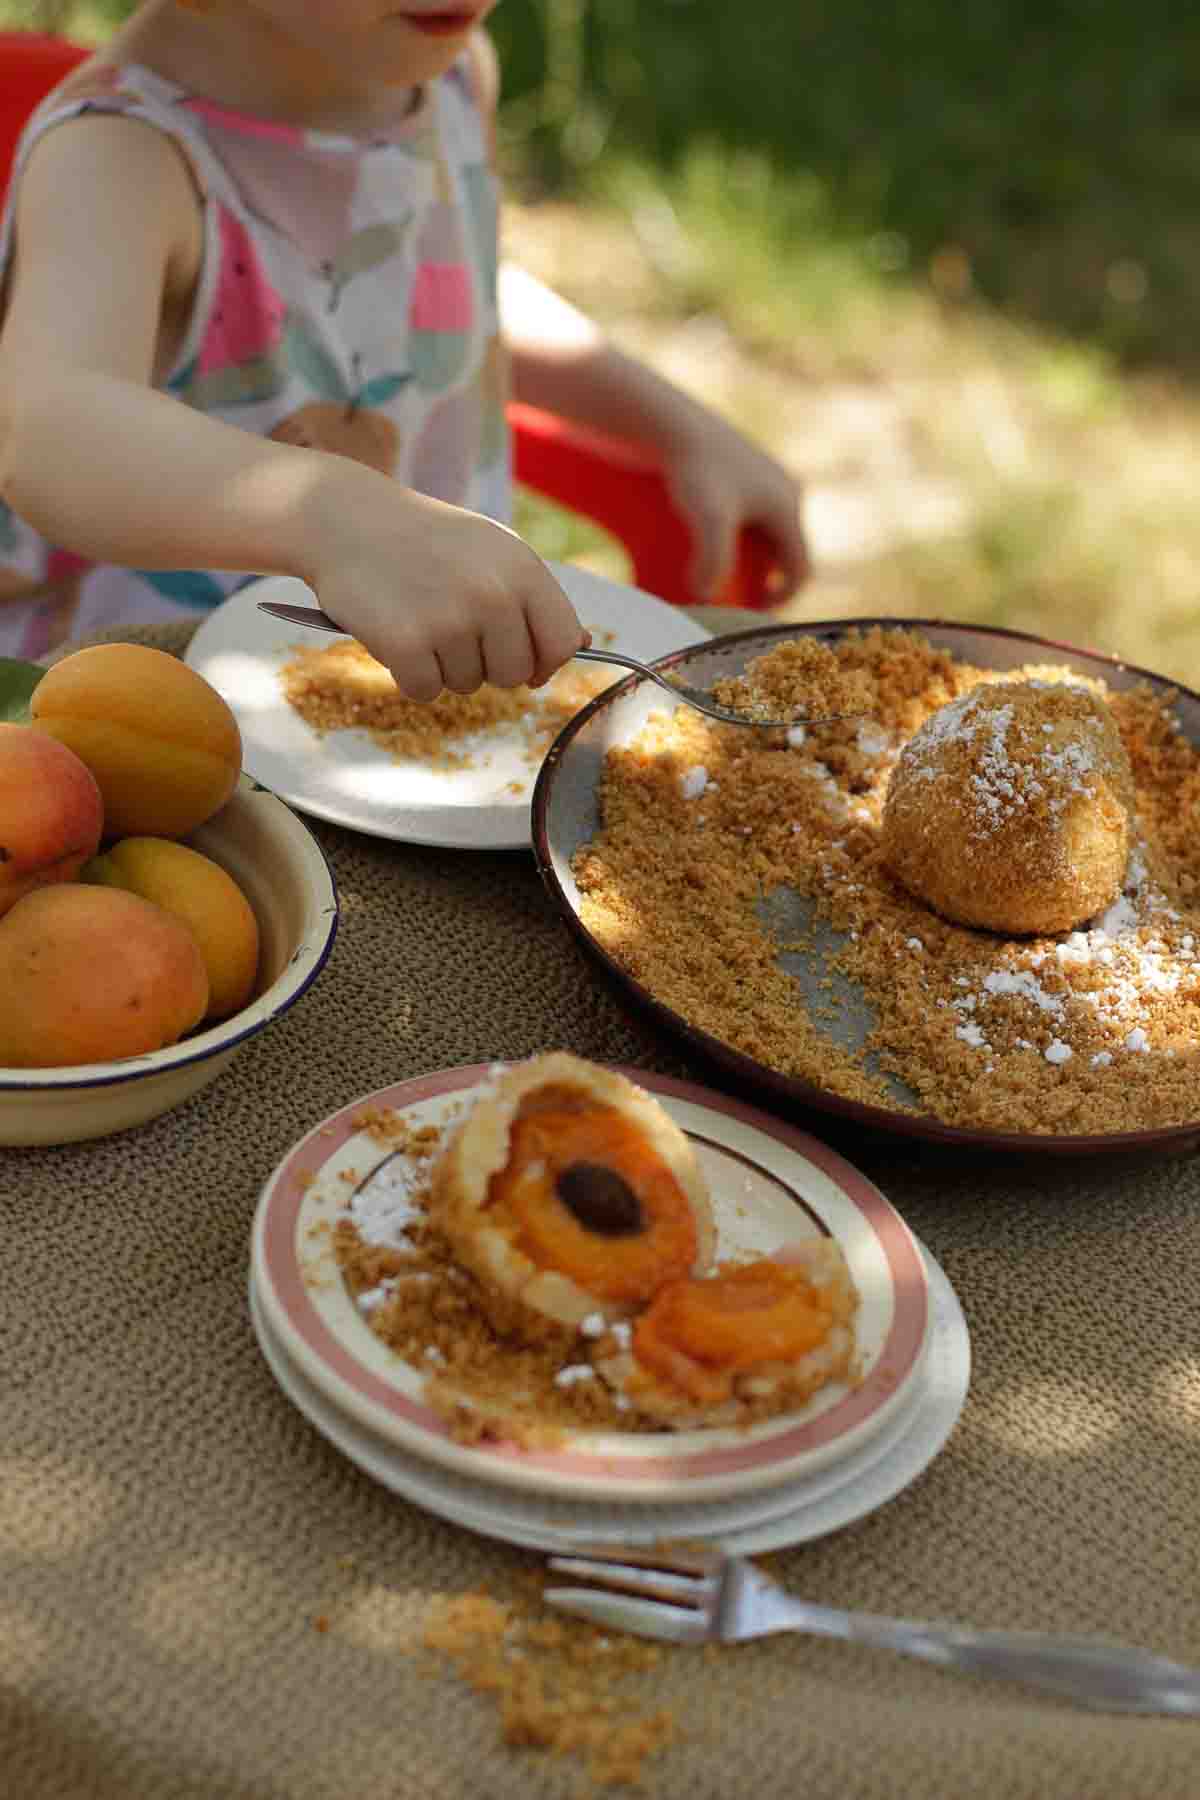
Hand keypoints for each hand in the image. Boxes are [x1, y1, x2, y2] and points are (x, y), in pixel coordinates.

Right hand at [302, 467, 585, 700]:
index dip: (543, 661)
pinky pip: (425, 691)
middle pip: (514, 675)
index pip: (562, 644)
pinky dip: (408, 675)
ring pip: (467, 685)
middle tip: (450, 624)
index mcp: (522, 569)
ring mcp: (450, 620)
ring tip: (418, 615)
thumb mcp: (491, 551)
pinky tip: (395, 633)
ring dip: (442, 665)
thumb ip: (533, 598)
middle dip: (485, 664)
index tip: (522, 658)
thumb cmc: (424, 540)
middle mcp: (493, 594)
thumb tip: (582, 646)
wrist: (346, 519)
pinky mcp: (407, 644)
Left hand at [662, 414, 808, 602]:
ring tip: (721, 576)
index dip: (782, 599)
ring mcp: (764, 477)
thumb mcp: (708, 518)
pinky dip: (738, 535)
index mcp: (787, 506)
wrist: (671, 422)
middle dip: (766, 580)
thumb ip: (713, 560)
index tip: (753, 616)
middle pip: (785, 551)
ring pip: (767, 531)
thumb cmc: (693, 470)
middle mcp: (784, 489)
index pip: (800, 569)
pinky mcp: (742, 469)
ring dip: (752, 559)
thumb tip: (706, 596)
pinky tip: (709, 542)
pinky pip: (750, 512)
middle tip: (737, 602)